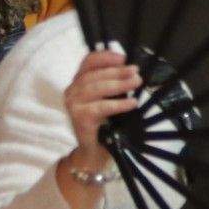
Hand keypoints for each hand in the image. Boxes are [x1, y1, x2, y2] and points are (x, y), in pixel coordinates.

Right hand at [63, 47, 141, 172]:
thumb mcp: (108, 100)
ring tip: (136, 82)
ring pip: (96, 88)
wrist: (93, 152)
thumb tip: (132, 71)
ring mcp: (73, 104)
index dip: (105, 57)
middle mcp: (72, 91)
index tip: (124, 57)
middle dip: (117, 71)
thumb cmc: (103, 125)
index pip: (88, 62)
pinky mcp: (78, 118)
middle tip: (136, 72)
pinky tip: (132, 103)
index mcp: (78, 83)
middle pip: (94, 74)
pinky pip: (100, 107)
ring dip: (119, 84)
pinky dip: (118, 104)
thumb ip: (114, 85)